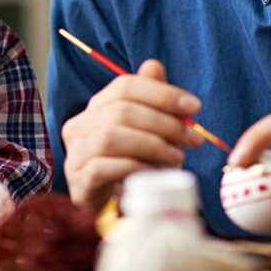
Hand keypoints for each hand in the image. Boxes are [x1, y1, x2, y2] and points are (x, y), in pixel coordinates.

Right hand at [60, 59, 204, 210]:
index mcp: (96, 106)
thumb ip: (151, 98)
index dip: (162, 93)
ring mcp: (75, 155)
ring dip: (151, 145)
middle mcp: (79, 126)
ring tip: (176, 158)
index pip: (125, 86)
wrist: (112, 205)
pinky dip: (134, 167)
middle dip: (164, 123)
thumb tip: (154, 66)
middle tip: (192, 138)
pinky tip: (155, 172)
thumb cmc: (132, 161)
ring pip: (110, 137)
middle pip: (121, 111)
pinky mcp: (79, 182)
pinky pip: (103, 168)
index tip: (195, 107)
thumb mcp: (148, 129)